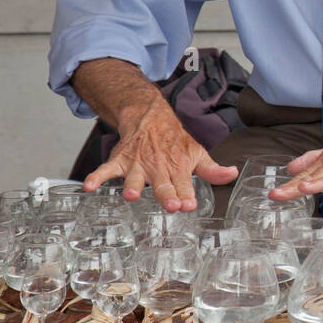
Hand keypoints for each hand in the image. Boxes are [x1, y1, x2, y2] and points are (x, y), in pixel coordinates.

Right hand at [83, 97, 237, 212]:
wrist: (150, 117)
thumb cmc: (175, 142)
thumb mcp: (197, 153)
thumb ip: (212, 169)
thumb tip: (233, 174)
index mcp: (178, 167)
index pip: (184, 184)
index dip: (186, 195)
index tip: (188, 205)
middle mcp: (158, 166)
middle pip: (161, 183)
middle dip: (166, 194)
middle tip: (170, 205)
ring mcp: (138, 164)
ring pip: (134, 177)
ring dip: (131, 186)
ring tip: (129, 195)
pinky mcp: (120, 160)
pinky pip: (106, 169)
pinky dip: (96, 177)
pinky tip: (89, 187)